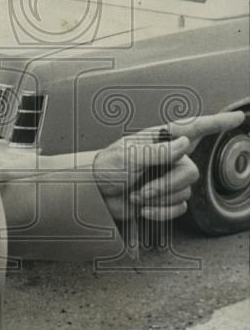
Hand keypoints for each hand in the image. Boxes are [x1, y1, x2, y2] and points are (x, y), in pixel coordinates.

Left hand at [94, 111, 244, 221]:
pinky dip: (161, 211)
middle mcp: (168, 157)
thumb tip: (185, 142)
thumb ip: (158, 150)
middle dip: (167, 185)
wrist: (94, 193)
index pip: (193, 128)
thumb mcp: (128, 156)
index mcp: (159, 140)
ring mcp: (167, 178)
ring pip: (185, 191)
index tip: (237, 118)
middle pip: (191, 171)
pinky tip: (145, 208)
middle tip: (143, 190)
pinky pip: (178, 207)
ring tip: (137, 196)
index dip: (217, 122)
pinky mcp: (164, 197)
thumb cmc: (105, 168)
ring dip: (159, 198)